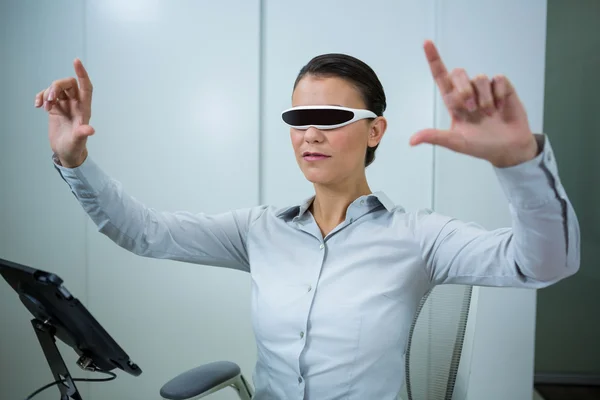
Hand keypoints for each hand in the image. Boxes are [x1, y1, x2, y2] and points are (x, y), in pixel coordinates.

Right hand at [35, 58, 94, 167]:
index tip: (76, 61)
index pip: (86, 86)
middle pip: (68, 84)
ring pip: (57, 88)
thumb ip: (82, 134)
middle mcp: (76, 104)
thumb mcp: (78, 141)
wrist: (67, 153)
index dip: (82, 73)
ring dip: (48, 93)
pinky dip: (41, 96)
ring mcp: (65, 105)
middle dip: (56, 86)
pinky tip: (37, 106)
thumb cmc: (75, 147)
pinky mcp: (55, 108)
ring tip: (44, 106)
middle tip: (50, 99)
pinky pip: (47, 95)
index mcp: (84, 109)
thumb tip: (90, 130)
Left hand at [409, 40, 537, 167]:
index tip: (426, 43)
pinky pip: (498, 79)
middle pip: (458, 72)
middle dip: (464, 89)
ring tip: (488, 113)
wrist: (508, 148)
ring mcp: (485, 88)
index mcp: (453, 102)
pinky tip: (500, 107)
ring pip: (479, 78)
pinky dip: (498, 95)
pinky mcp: (502, 87)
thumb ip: (435, 137)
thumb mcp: (455, 142)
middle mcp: (467, 91)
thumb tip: (411, 141)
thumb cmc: (480, 145)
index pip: (440, 76)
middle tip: (471, 109)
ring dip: (483, 98)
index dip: (434, 59)